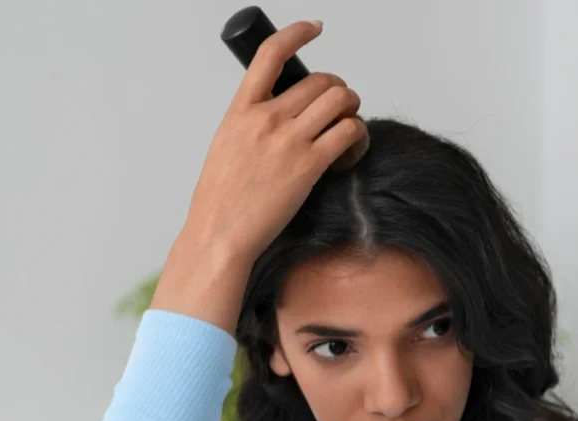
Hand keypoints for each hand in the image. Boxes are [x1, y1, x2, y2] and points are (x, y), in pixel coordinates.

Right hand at [150, 20, 367, 332]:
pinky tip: (349, 155)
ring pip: (341, 100)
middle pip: (321, 81)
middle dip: (339, 93)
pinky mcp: (309, 165)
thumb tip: (282, 114)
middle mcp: (266, 118)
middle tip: (339, 113)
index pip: (270, 54)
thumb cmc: (222, 200)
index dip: (297, 33)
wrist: (219, 234)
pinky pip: (350, 132)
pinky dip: (358, 139)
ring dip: (352, 112)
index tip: (314, 27)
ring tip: (346, 134)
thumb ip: (252, 124)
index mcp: (241, 110)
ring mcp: (288, 140)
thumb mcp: (227, 147)